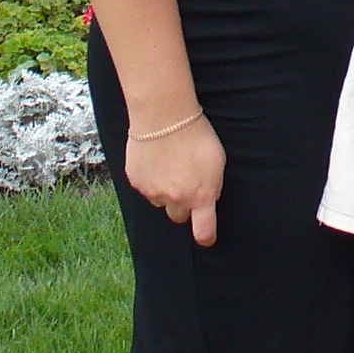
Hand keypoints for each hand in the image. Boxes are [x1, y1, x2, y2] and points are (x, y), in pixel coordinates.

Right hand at [124, 116, 224, 245]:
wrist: (164, 115)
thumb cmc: (196, 133)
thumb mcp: (217, 160)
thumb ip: (211, 185)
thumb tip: (206, 198)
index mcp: (200, 196)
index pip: (203, 231)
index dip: (205, 236)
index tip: (206, 237)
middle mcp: (176, 199)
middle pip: (178, 217)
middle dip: (182, 205)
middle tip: (184, 183)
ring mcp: (153, 192)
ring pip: (160, 201)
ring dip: (164, 190)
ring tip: (169, 163)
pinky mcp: (136, 181)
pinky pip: (144, 186)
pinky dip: (148, 177)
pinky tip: (154, 157)